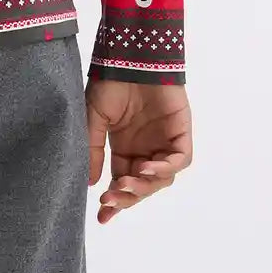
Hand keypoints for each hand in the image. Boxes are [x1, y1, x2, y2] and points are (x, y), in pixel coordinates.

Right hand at [85, 78, 191, 223]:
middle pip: (141, 185)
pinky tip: (147, 168)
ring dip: (145, 185)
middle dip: (126, 197)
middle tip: (111, 200)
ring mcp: (164, 141)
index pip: (120, 182)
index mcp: (124, 147)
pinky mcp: (180, 132)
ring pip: (161, 178)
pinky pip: (179, 160)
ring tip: (127, 182)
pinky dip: (165, 168)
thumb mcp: (94, 117)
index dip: (114, 201)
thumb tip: (90, 184)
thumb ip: (94, 148)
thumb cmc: (110, 81)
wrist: (130, 54)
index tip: (102, 218)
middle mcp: (145, 148)